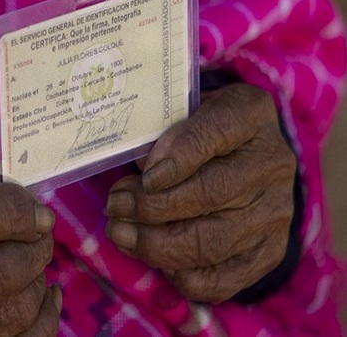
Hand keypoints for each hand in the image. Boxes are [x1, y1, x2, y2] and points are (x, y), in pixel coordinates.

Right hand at [0, 177, 60, 335]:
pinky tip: (41, 292)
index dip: (19, 212)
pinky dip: (46, 312)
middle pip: (6, 269)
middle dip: (36, 245)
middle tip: (38, 233)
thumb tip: (35, 212)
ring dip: (36, 276)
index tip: (40, 213)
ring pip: (22, 306)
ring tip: (25, 261)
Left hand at [105, 84, 295, 302]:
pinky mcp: (268, 252)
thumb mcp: (185, 113)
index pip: (215, 133)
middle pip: (210, 195)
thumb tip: (146, 170)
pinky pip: (223, 278)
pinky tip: (157, 260)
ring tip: (121, 233)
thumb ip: (166, 134)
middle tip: (115, 206)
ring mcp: (274, 213)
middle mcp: (271, 164)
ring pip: (211, 242)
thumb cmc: (203, 133)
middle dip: (150, 207)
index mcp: (249, 115)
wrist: (248, 158)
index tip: (145, 178)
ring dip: (155, 244)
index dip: (178, 158)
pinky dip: (182, 276)